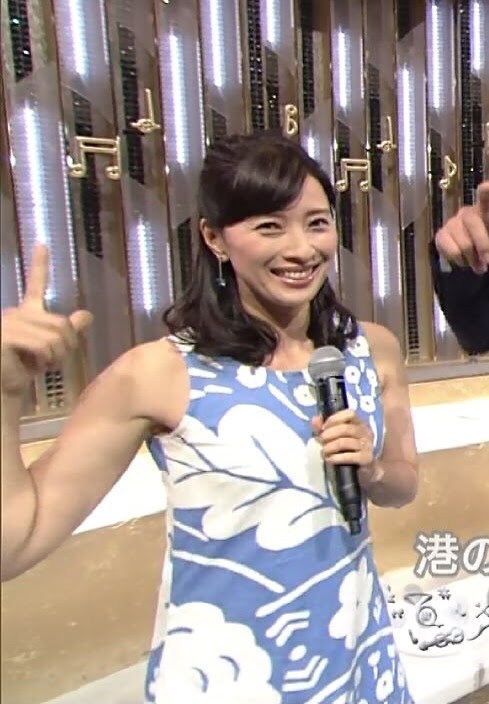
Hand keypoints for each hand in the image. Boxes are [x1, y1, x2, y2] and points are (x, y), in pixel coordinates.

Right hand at [1, 244, 92, 397]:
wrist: (4, 386)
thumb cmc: (23, 368)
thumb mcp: (50, 349)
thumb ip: (67, 331)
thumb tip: (87, 315)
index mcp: (26, 312)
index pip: (36, 284)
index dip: (39, 264)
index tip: (42, 244)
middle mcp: (16, 312)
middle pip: (62, 323)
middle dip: (65, 346)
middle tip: (51, 361)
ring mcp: (9, 322)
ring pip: (55, 337)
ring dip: (54, 357)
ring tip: (38, 364)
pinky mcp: (6, 336)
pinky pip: (42, 346)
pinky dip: (43, 360)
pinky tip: (29, 366)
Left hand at [312, 409, 373, 468]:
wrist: (361, 470)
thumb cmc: (346, 450)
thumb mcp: (333, 437)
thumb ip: (323, 427)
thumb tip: (315, 419)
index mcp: (359, 423)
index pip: (350, 413)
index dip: (334, 419)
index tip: (323, 427)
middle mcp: (366, 432)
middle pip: (346, 428)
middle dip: (329, 434)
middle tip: (321, 440)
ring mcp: (367, 445)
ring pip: (345, 442)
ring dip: (330, 447)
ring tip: (324, 451)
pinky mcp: (366, 459)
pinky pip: (349, 456)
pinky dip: (336, 458)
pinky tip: (330, 460)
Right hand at [434, 180, 488, 273]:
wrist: (478, 257)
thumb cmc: (487, 245)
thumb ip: (487, 243)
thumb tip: (486, 256)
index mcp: (486, 207)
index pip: (485, 195)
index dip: (485, 190)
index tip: (485, 187)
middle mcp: (468, 211)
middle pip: (471, 219)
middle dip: (482, 244)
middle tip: (488, 262)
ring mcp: (453, 222)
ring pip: (460, 238)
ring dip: (471, 257)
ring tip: (479, 265)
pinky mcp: (441, 235)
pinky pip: (448, 247)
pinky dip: (458, 259)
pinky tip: (464, 261)